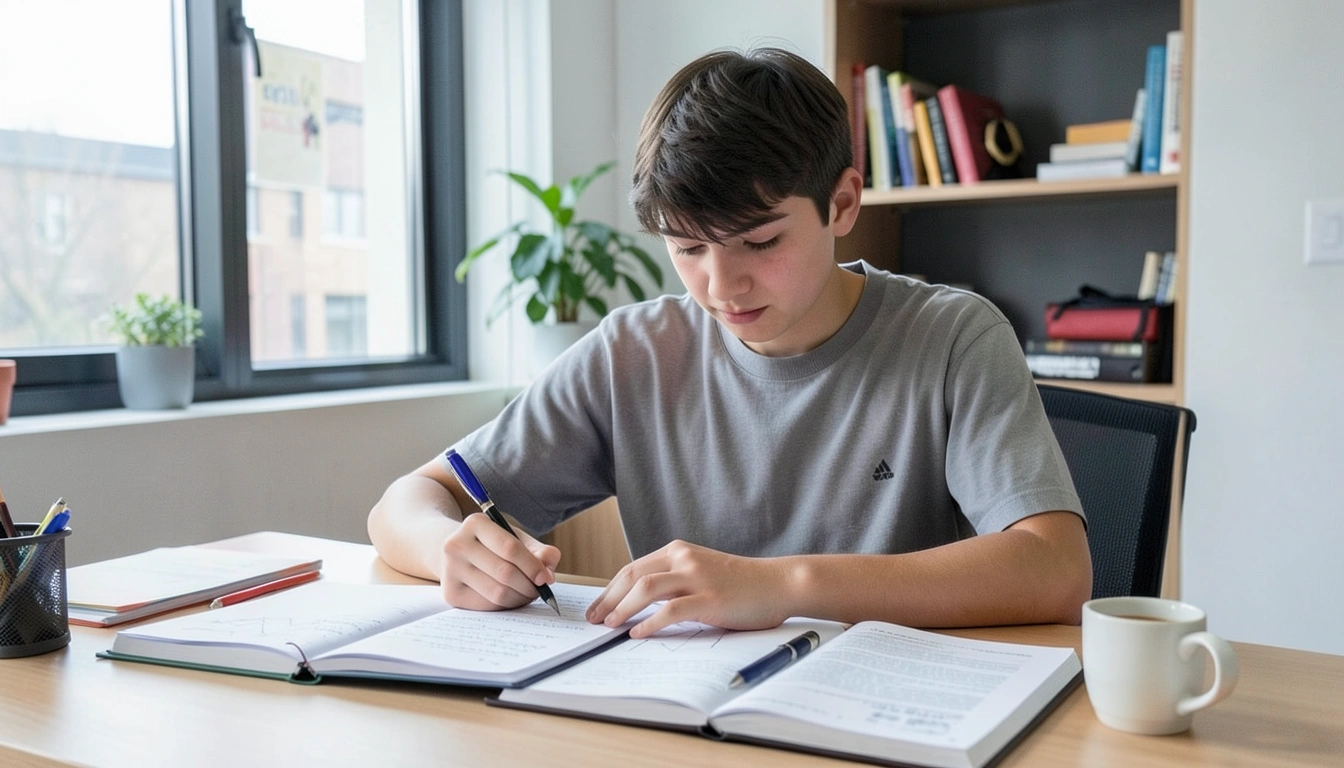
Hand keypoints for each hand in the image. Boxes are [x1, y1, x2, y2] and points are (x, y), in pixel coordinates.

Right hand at [437, 513, 560, 610]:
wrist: (458, 553)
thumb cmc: (493, 545)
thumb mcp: (516, 538)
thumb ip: (538, 551)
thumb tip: (549, 574)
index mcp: (475, 524)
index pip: (510, 548)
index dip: (532, 566)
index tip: (546, 578)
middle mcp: (457, 545)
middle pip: (504, 573)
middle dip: (529, 585)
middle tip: (539, 590)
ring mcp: (450, 570)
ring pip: (497, 592)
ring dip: (520, 598)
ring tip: (528, 594)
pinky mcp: (450, 593)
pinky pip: (488, 605)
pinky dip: (506, 605)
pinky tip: (511, 598)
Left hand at [585, 540, 789, 637]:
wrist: (778, 583)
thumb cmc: (740, 584)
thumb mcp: (701, 572)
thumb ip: (674, 580)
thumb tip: (638, 604)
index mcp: (678, 551)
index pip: (632, 568)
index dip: (609, 589)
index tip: (596, 607)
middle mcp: (683, 558)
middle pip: (632, 576)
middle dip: (607, 599)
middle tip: (593, 620)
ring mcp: (697, 577)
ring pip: (645, 589)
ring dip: (622, 609)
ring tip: (610, 626)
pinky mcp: (709, 599)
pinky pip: (670, 610)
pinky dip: (649, 623)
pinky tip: (637, 634)